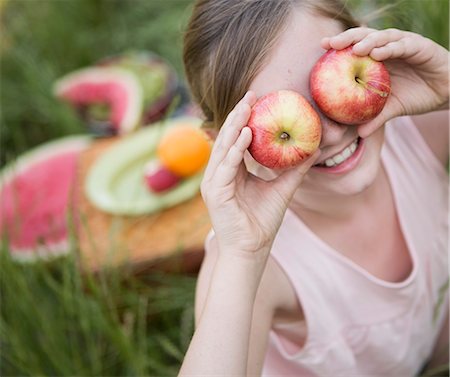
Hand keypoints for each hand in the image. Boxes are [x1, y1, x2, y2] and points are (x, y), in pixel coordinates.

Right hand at [201, 91, 319, 254]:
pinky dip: (235, 149)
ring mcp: (214, 182)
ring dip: (235, 126)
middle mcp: (219, 173)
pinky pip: (225, 166)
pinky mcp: (215, 192)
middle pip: (227, 138)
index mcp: (231, 172)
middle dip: (238, 115)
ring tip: (247, 106)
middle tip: (251, 94)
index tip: (258, 100)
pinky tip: (245, 134)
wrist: (251, 249)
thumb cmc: (262, 221)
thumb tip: (313, 149)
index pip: (236, 140)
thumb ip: (294, 170)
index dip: (245, 119)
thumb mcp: (282, 189)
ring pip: (223, 147)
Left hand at [322, 27, 448, 136]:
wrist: (445, 93)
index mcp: (377, 58)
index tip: (322, 46)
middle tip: (331, 44)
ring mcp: (403, 44)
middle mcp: (387, 47)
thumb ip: (375, 118)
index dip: (339, 45)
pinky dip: (390, 48)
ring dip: (368, 41)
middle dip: (347, 38)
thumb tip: (359, 135)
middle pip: (364, 36)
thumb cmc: (415, 95)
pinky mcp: (420, 46)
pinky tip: (378, 53)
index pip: (354, 47)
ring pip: (382, 37)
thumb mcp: (392, 109)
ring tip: (355, 49)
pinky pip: (403, 45)